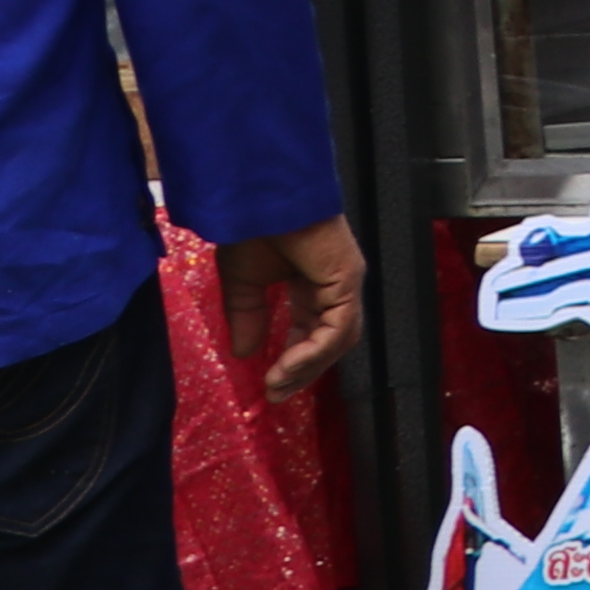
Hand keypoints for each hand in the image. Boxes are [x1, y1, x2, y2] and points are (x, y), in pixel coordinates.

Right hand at [223, 216, 363, 400]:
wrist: (258, 196)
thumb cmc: (252, 226)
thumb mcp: (242, 281)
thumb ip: (247, 316)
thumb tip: (243, 353)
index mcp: (314, 281)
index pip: (315, 330)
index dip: (295, 358)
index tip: (272, 381)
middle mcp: (335, 283)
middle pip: (330, 340)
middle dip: (304, 370)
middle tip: (278, 393)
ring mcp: (345, 280)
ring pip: (338, 338)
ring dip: (308, 366)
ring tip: (278, 384)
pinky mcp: (346, 277)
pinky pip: (337, 327)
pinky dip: (314, 350)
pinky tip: (289, 365)